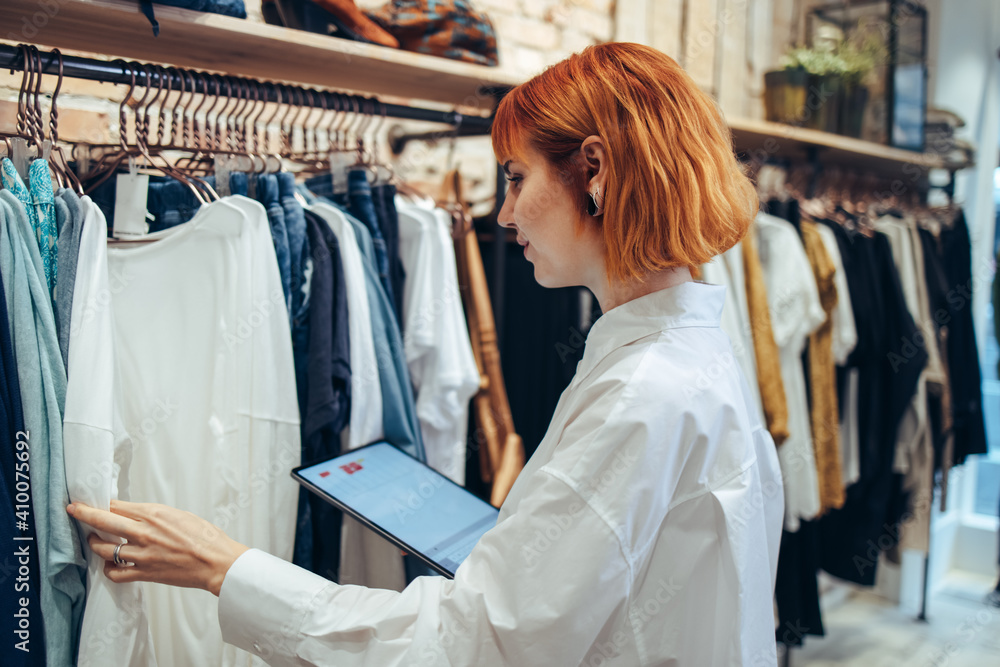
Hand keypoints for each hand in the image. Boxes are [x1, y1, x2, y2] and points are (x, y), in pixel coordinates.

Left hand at [67, 500, 249, 595]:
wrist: (217, 562)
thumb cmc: (206, 537)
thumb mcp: (180, 515)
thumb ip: (155, 516)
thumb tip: (137, 516)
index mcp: (155, 514)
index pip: (118, 506)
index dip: (102, 503)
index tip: (93, 501)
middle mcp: (144, 532)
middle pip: (103, 520)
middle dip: (84, 513)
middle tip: (74, 510)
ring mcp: (142, 554)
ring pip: (104, 548)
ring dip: (95, 543)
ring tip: (93, 541)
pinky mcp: (145, 573)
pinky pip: (115, 573)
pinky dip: (108, 568)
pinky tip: (109, 564)